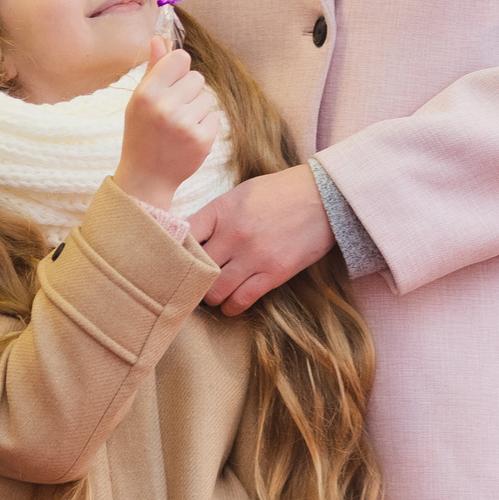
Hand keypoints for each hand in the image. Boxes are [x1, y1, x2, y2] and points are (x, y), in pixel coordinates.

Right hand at [113, 39, 218, 209]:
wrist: (146, 178)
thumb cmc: (141, 133)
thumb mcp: (139, 100)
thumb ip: (152, 69)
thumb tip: (159, 38)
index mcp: (147, 93)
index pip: (180, 58)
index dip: (178, 68)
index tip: (172, 81)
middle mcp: (166, 106)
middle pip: (197, 77)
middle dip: (188, 91)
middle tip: (173, 110)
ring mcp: (185, 124)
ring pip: (207, 97)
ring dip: (196, 108)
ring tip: (179, 125)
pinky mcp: (202, 139)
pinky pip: (214, 116)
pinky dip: (204, 125)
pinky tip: (188, 137)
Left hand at [189, 165, 334, 316]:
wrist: (323, 196)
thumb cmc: (280, 192)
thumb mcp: (241, 194)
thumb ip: (216, 216)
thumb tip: (190, 237)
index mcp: (222, 209)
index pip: (183, 235)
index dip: (175, 251)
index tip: (175, 260)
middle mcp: (233, 234)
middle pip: (196, 269)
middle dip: (192, 278)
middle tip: (193, 283)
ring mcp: (254, 255)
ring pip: (215, 291)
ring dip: (211, 297)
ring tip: (214, 294)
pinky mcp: (274, 273)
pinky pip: (242, 300)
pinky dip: (232, 307)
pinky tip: (230, 305)